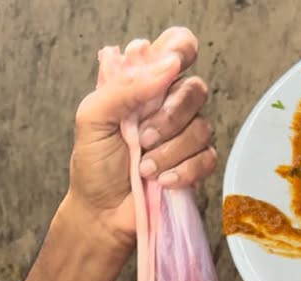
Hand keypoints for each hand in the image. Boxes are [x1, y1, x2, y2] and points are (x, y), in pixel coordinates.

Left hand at [69, 28, 216, 248]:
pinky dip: (183, 171)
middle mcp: (169, 104)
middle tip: (142, 139)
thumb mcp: (93, 118)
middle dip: (169, 117)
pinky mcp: (195, 164)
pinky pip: (207, 158)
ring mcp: (184, 135)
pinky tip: (162, 182)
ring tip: (143, 169)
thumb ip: (123, 87)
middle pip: (195, 89)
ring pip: (201, 127)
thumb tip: (168, 65)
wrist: (100, 214)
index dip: (181, 51)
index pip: (176, 47)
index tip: (169, 69)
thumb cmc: (94, 166)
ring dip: (169, 151)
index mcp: (145, 83)